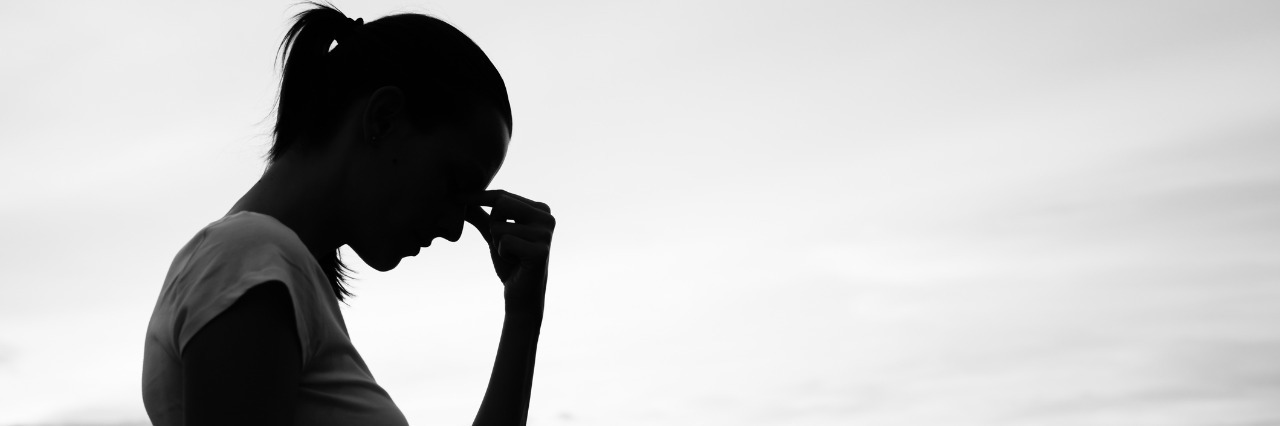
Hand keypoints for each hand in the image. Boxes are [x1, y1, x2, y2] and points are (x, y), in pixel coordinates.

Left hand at [464, 190, 554, 312]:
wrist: (522, 296)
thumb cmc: (510, 264)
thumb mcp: (495, 235)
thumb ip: (482, 216)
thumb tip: (460, 198)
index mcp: (541, 209)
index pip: (503, 195)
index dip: (478, 196)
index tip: (456, 195)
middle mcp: (547, 218)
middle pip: (501, 204)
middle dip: (492, 225)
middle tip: (504, 244)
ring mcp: (546, 234)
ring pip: (498, 226)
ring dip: (497, 244)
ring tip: (513, 256)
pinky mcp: (540, 251)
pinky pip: (504, 242)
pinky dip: (503, 255)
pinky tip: (517, 263)